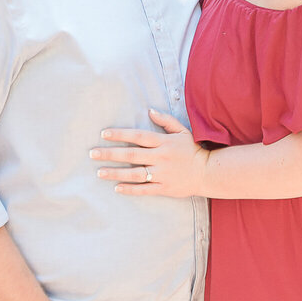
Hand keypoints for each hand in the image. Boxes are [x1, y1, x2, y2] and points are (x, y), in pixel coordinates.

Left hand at [92, 108, 212, 198]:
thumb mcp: (182, 131)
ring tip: (99, 172)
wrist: (208, 172)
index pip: (138, 136)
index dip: (120, 135)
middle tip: (92, 153)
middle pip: (131, 155)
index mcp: (164, 142)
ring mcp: (162, 174)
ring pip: (135, 174)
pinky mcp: (164, 188)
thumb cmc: (193, 150)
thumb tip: (149, 111)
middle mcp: (161, 157)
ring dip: (115, 173)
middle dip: (110, 154)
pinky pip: (144, 189)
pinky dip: (130, 189)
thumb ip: (166, 120)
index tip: (104, 134)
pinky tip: (116, 188)